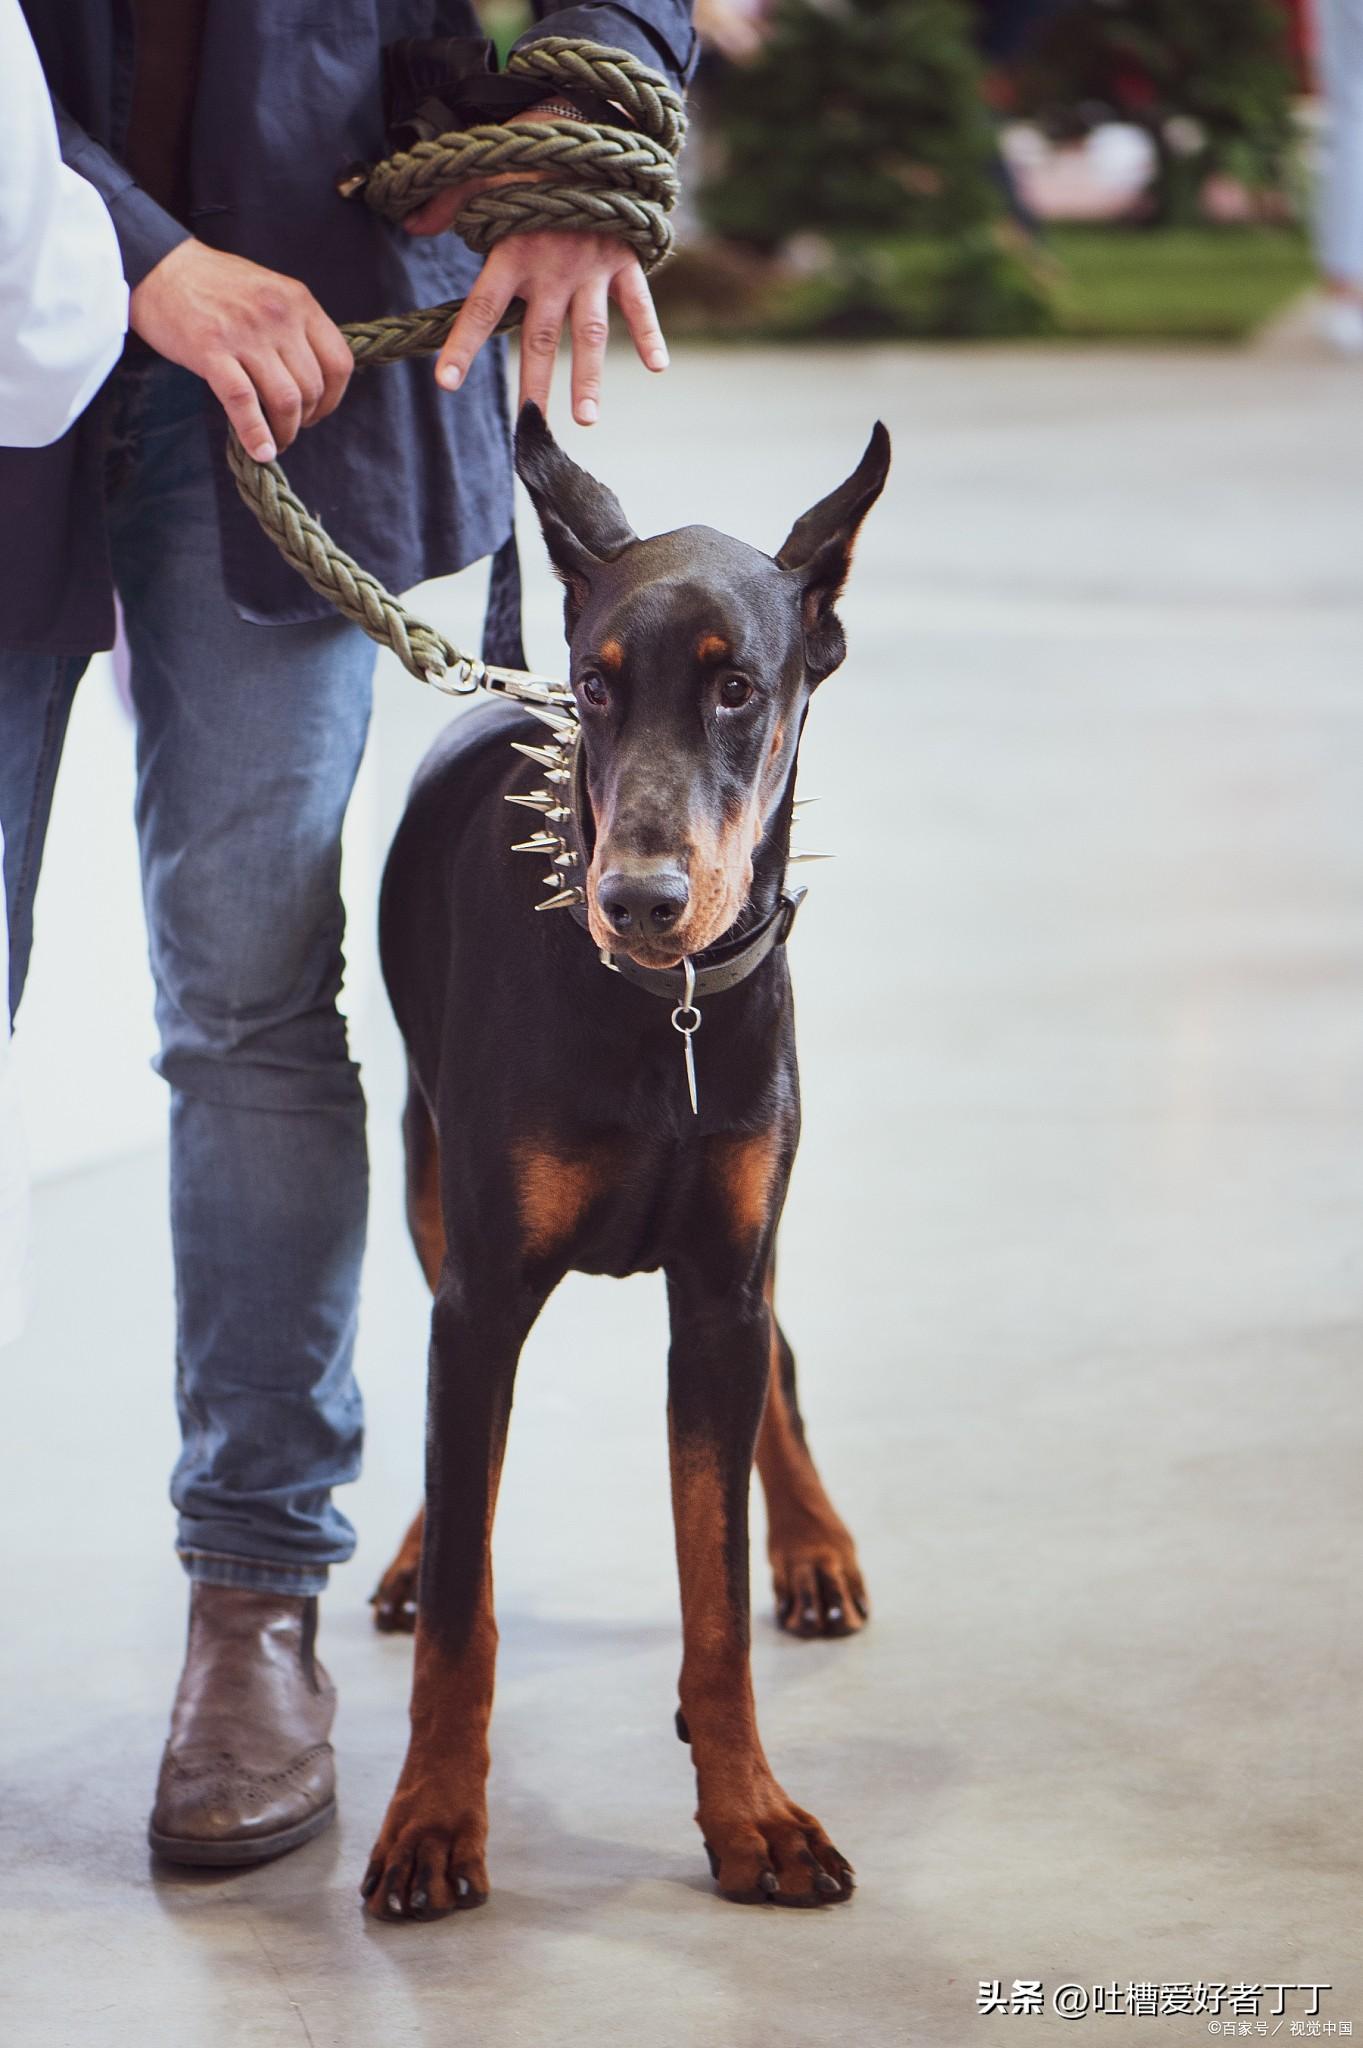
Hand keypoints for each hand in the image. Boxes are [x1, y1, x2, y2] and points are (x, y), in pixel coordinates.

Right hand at [129, 240, 353, 461]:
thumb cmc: (214, 285)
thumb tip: (313, 377)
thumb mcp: (269, 291)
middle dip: (305, 419)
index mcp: (299, 301)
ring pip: (285, 400)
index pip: (339, 363)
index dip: (334, 398)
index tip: (317, 411)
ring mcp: (246, 333)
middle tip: (289, 428)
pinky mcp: (211, 350)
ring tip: (276, 441)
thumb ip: (295, 326)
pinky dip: (256, 434)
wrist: (160, 266)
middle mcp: (279, 316)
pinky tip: (261, 452)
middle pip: (312, 388)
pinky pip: (244, 403)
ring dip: (284, 432)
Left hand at [401, 108, 666, 424]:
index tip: (448, 383)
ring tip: (585, 419)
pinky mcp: (623, 257)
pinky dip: (651, 332)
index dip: (463, 344)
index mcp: (512, 251)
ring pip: (589, 332)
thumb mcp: (481, 172)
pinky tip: (659, 367)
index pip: (481, 306)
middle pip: (539, 337)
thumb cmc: (528, 155)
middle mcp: (552, 266)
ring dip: (588, 377)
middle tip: (530, 429)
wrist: (585, 122)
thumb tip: (411, 225)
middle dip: (534, 386)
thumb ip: (446, 203)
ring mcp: (591, 265)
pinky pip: (638, 301)